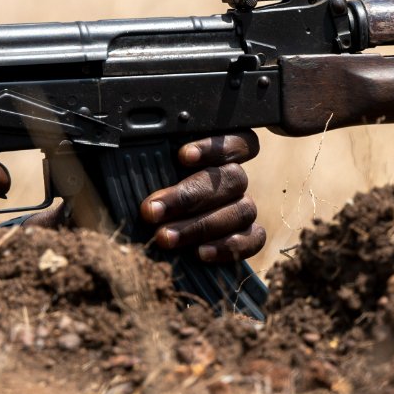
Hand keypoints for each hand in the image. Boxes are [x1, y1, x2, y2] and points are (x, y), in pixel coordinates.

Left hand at [141, 133, 264, 263]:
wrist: (158, 235)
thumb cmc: (153, 197)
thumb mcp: (152, 175)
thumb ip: (154, 164)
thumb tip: (140, 156)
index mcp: (219, 155)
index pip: (237, 141)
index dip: (215, 147)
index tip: (182, 156)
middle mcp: (235, 179)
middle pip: (232, 178)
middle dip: (188, 196)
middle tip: (152, 211)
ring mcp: (244, 207)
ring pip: (241, 210)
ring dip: (201, 225)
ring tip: (166, 237)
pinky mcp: (249, 236)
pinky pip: (253, 239)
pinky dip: (228, 246)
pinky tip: (200, 253)